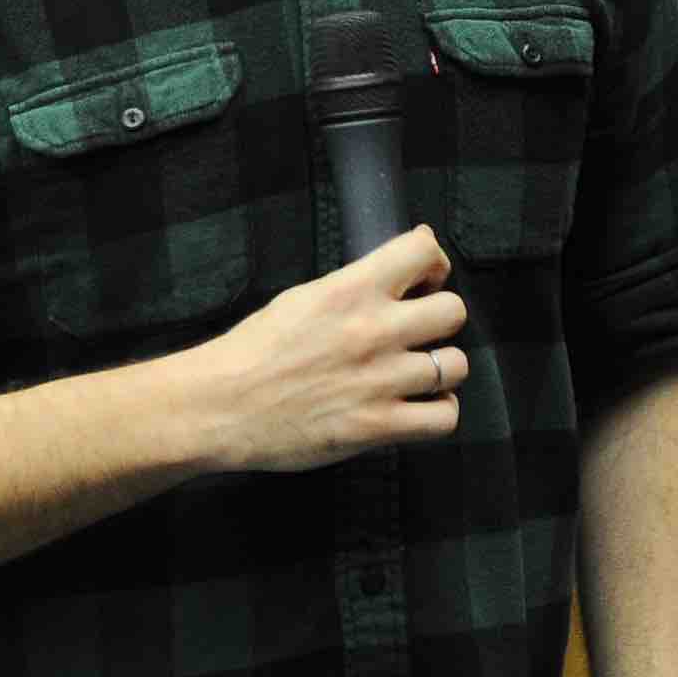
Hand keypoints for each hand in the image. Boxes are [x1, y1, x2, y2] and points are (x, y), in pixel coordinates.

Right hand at [184, 227, 468, 473]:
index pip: (423, 251)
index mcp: (350, 290)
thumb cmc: (252, 352)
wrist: (221, 405)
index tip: (424, 279)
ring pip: (457, 365)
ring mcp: (380, 380)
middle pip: (453, 311)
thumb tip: (388, 285)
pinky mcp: (378, 425)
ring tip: (422, 374)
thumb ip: (350, 290)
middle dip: (442, 319)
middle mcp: (374, 330)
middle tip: (421, 331)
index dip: (433, 264)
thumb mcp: (301, 299)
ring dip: (443, 369)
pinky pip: (445, 417)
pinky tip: (420, 408)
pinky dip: (439, 412)